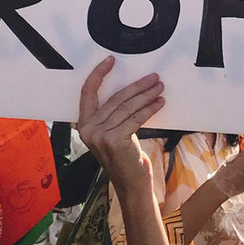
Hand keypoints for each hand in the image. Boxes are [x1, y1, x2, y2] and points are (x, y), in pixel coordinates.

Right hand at [77, 56, 165, 196]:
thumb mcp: (112, 133)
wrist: (131, 184)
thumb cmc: (124, 157)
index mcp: (83, 124)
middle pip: (115, 98)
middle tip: (154, 77)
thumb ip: (113, 115)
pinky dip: (149, 108)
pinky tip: (159, 102)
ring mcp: (100, 136)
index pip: (88, 92)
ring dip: (147, 95)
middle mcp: (87, 129)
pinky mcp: (115, 140)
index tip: (111, 60)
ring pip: (127, 107)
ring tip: (160, 88)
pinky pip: (136, 118)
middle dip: (137, 86)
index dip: (99, 74)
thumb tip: (132, 89)